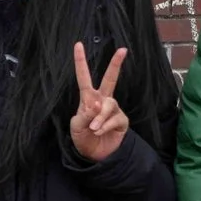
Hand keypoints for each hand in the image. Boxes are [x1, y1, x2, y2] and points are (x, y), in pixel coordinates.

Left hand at [69, 43, 130, 163]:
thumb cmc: (83, 138)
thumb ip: (85, 114)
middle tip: (123, 50)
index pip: (83, 77)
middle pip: (110, 79)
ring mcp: (113, 110)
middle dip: (116, 64)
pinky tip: (99, 132)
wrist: (94, 155)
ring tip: (93, 128)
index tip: (78, 44)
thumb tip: (96, 104)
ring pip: (109, 105)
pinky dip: (105, 126)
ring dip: (100, 117)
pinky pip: (114, 119)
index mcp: (87, 98)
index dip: (81, 62)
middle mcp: (102, 100)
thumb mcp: (76, 126)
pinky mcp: (122, 120)